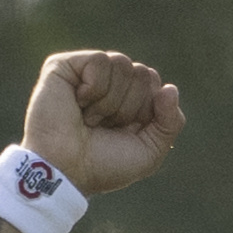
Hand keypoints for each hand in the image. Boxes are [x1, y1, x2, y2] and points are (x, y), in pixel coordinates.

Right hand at [22, 48, 186, 195]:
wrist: (65, 173)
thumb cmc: (101, 166)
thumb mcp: (150, 151)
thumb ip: (171, 122)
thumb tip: (168, 88)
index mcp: (124, 98)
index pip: (152, 80)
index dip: (145, 109)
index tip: (122, 131)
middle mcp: (105, 83)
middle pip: (141, 72)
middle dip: (128, 106)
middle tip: (102, 126)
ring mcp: (83, 74)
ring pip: (122, 63)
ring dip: (109, 101)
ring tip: (87, 118)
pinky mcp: (61, 67)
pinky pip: (99, 60)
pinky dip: (94, 88)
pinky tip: (78, 103)